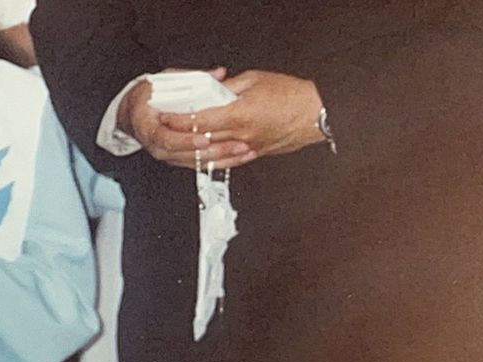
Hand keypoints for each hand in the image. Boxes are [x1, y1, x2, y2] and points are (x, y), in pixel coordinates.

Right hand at [119, 67, 255, 168]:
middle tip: (236, 145)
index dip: (186, 140)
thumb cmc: (147, 96)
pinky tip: (238, 156)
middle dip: (214, 151)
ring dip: (222, 158)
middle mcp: (156, 145)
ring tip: (243, 150)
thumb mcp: (164, 82)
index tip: (205, 138)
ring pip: (196, 162)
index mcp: (148, 126)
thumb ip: (191, 78)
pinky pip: (199, 164)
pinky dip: (220, 161)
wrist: (134, 113)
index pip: (166, 138)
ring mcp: (167, 154)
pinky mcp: (178, 159)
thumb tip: (218, 74)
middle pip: (186, 154)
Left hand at [162, 70, 324, 156]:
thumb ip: (227, 87)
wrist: (318, 113)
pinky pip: (228, 160)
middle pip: (200, 139)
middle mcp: (241, 135)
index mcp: (238, 114)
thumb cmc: (292, 94)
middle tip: (165, 128)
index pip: (198, 121)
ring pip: (212, 154)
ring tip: (178, 142)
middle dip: (179, 135)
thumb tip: (209, 89)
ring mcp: (248, 147)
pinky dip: (212, 158)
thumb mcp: (254, 80)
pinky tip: (202, 155)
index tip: (165, 115)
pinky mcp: (256, 153)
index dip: (178, 120)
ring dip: (193, 150)